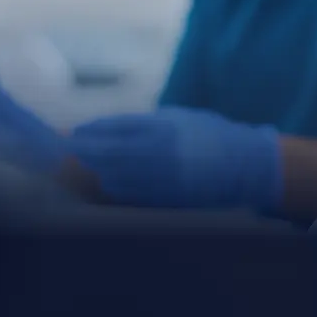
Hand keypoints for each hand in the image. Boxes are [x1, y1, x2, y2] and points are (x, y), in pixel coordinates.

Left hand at [67, 107, 281, 211]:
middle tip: (71, 149)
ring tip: (88, 165)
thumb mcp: (179, 118)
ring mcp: (160, 178)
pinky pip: (129, 193)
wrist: (245, 165)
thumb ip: (145, 123)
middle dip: (85, 151)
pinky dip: (115, 186)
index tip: (78, 131)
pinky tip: (111, 180)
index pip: (114, 128)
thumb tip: (106, 130)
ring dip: (98, 170)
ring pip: (113, 176)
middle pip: (107, 153)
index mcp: (162, 128)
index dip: (92, 130)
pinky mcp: (164, 198)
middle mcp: (158, 153)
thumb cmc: (210, 135)